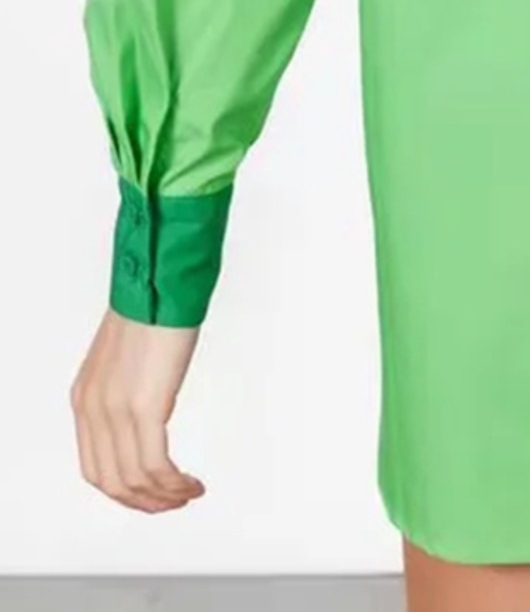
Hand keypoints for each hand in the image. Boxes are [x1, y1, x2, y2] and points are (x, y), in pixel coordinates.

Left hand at [71, 309, 205, 512]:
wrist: (160, 281)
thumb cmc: (152, 306)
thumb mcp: (125, 357)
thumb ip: (126, 388)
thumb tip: (148, 409)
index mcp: (85, 397)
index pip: (94, 465)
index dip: (123, 489)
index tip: (149, 492)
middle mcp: (93, 408)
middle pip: (110, 482)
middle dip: (144, 502)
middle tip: (171, 502)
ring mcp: (115, 410)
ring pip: (133, 481)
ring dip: (163, 497)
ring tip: (187, 494)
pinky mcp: (144, 408)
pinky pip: (155, 466)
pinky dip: (174, 484)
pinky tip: (190, 482)